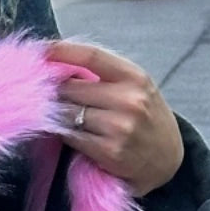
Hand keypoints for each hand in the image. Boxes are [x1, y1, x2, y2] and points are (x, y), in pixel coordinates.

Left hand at [45, 41, 183, 196]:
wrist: (169, 160)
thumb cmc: (145, 118)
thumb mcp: (136, 88)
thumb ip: (103, 75)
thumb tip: (56, 65)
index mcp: (134, 77)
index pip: (91, 56)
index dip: (61, 50)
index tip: (39, 50)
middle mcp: (129, 99)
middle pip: (70, 87)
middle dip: (55, 91)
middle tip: (47, 95)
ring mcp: (119, 126)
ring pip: (66, 112)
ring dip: (56, 114)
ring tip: (58, 115)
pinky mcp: (109, 151)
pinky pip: (71, 136)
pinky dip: (63, 133)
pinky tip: (67, 132)